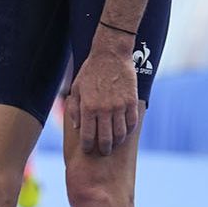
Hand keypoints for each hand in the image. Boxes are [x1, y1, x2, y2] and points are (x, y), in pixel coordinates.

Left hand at [66, 32, 141, 155]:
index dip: (88, 146)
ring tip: (114, 144)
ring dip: (117, 142)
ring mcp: (120, 106)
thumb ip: (74, 109)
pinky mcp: (131, 101)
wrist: (110, 55)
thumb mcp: (76, 89)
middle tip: (103, 151)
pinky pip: (132, 123)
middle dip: (103, 149)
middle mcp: (104, 109)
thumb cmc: (90, 72)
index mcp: (88, 107)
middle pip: (106, 139)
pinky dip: (128, 131)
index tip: (88, 149)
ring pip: (120, 134)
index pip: (88, 136)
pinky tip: (124, 132)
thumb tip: (78, 128)